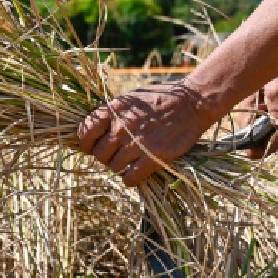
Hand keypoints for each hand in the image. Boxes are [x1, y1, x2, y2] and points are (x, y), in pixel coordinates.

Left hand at [76, 80, 216, 187]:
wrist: (192, 103)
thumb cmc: (162, 99)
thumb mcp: (132, 99)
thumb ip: (114, 113)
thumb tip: (97, 128)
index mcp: (114, 110)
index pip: (85, 131)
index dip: (86, 142)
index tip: (91, 147)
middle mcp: (122, 127)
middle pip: (99, 154)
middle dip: (105, 157)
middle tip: (115, 155)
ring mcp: (137, 143)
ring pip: (114, 167)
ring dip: (119, 168)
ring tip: (129, 162)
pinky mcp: (153, 157)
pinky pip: (130, 178)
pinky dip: (130, 179)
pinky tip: (135, 174)